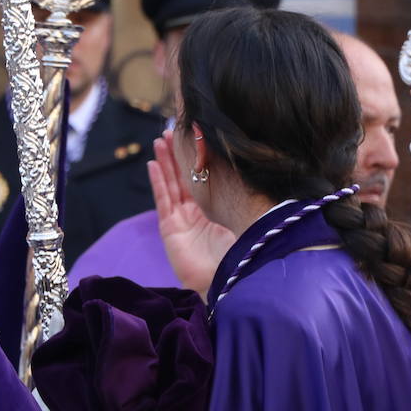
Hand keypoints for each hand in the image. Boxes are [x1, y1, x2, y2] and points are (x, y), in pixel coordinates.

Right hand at [149, 130, 234, 295]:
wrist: (232, 280)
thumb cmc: (244, 253)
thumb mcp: (246, 218)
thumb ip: (244, 199)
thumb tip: (257, 169)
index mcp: (216, 209)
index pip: (204, 178)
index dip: (198, 158)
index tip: (195, 135)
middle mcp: (197, 212)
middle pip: (184, 177)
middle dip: (177, 154)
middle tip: (172, 129)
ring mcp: (182, 220)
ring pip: (171, 184)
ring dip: (165, 162)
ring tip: (159, 140)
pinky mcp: (171, 229)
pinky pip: (163, 201)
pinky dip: (158, 182)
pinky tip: (153, 165)